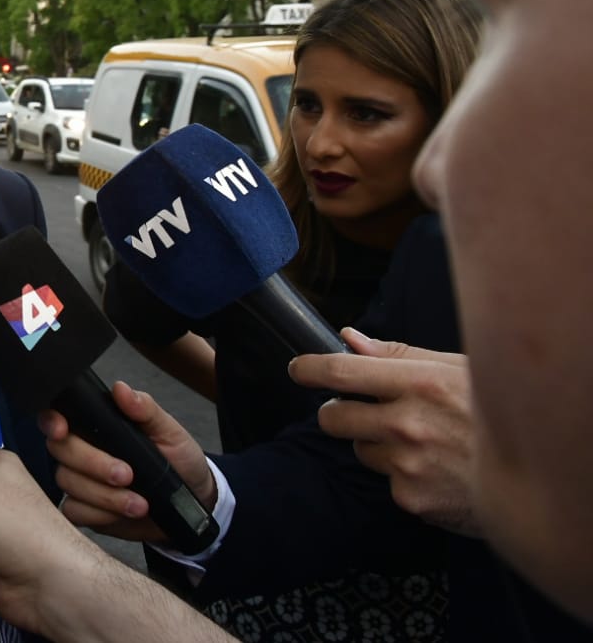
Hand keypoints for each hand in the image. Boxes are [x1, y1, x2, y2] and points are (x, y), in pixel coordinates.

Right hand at [41, 381, 213, 543]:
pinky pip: (74, 511)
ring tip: (139, 502)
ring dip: (104, 495)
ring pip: (67, 482)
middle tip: (126, 474)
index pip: (59, 415)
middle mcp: (82, 450)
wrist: (192, 501)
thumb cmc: (177, 460)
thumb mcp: (169, 430)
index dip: (51, 420)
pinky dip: (99, 514)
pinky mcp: (86, 509)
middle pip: (61, 450)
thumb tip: (121, 389)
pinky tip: (123, 513)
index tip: (62, 429)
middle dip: (93, 464)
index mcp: (96, 425)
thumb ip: (145, 409)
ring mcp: (80, 480)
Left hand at [290, 329, 480, 535]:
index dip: (309, 369)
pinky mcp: (410, 497)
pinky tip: (434, 468)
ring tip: (420, 442)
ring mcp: (407, 464)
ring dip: (376, 443)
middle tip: (362, 411)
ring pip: (360, 448)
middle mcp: (408, 424)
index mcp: (420, 384)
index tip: (298, 369)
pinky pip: (385, 478)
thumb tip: (349, 339)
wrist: (538, 480)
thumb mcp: (459, 371)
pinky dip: (401, 473)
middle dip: (338, 412)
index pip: (342, 372)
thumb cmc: (497, 416)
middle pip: (333, 417)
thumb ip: (399, 355)